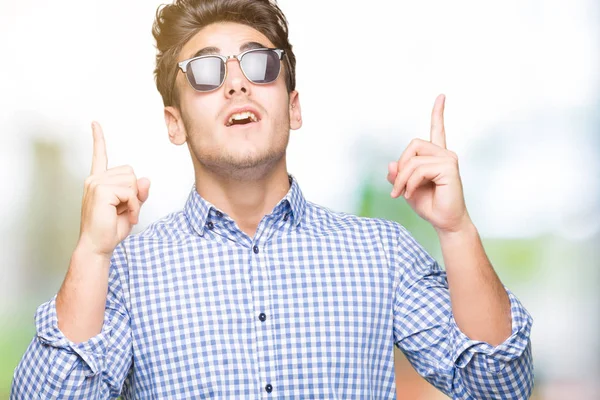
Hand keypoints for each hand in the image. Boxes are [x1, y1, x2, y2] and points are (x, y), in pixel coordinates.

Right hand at [77, 121, 150, 257]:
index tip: (95, 123)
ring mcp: (96, 184)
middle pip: (130, 172)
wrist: (98, 246)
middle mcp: (95, 179)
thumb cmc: (110, 229)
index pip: (99, 156)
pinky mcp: (101, 190)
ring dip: (135, 200)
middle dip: (135, 191)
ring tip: (125, 213)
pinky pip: (130, 192)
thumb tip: (146, 179)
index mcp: (98, 181)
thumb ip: (139, 193)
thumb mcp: (131, 208)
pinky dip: (134, 205)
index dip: (98, 139)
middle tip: (126, 209)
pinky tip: (126, 215)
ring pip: (132, 181)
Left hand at [387, 94, 470, 233]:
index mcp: (436, 157)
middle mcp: (445, 154)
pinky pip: (419, 169)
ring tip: (402, 194)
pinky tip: (410, 194)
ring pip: (413, 159)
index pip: (437, 130)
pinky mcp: (449, 167)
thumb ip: (398, 174)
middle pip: (413, 145)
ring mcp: (449, 159)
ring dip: (402, 179)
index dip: (438, 113)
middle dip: (401, 166)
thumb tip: (392, 164)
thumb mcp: (406, 188)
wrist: (445, 223)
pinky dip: (409, 182)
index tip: (441, 96)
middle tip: (397, 188)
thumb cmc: (429, 205)